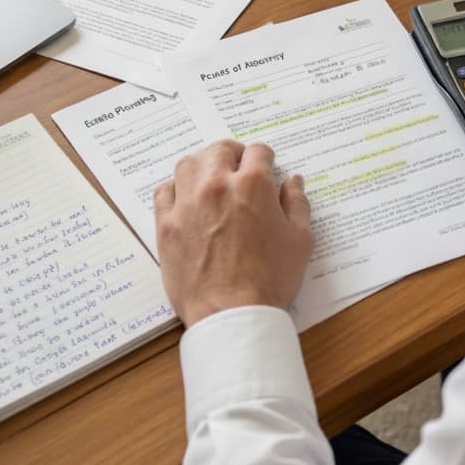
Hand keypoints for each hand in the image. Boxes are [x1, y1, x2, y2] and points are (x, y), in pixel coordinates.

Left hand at [154, 140, 311, 327]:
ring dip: (203, 166)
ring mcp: (187, 204)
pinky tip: (186, 199)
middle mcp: (216, 185)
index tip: (265, 166)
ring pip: (188, 164)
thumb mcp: (299, 240)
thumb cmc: (270, 280)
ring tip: (211, 179)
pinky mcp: (166, 225)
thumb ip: (296, 203)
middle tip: (239, 167)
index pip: (257, 152)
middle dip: (233, 154)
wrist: (232, 314)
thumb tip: (293, 180)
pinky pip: (164, 192)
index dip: (265, 158)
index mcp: (252, 185)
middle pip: (220, 149)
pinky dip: (176, 189)